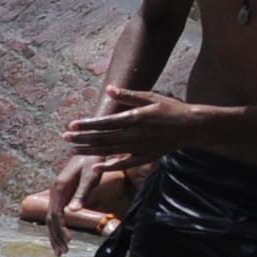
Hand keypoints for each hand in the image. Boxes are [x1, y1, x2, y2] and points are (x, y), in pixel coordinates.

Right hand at [38, 154, 116, 253]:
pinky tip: (63, 236)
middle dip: (55, 237)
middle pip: (50, 219)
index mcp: (60, 188)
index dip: (61, 229)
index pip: (55, 214)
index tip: (69, 241)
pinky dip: (58, 227)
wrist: (91, 147)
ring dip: (55, 235)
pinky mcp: (62, 194)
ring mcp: (57, 193)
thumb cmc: (94, 159)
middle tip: (63, 253)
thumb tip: (73, 211)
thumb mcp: (91, 175)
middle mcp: (55, 192)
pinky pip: (56, 214)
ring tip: (61, 250)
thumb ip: (83, 193)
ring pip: (51, 218)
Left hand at [64, 85, 198, 158]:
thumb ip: (128, 95)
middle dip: (82, 138)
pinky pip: (124, 163)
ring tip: (73, 149)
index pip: (105, 122)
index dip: (87, 125)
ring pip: (110, 150)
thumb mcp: (150, 97)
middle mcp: (135, 134)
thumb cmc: (170, 108)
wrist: (191, 126)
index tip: (71, 125)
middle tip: (64, 137)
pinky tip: (96, 166)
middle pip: (103, 138)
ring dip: (90, 150)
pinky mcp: (145, 157)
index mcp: (135, 118)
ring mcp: (139, 148)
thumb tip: (109, 89)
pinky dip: (110, 166)